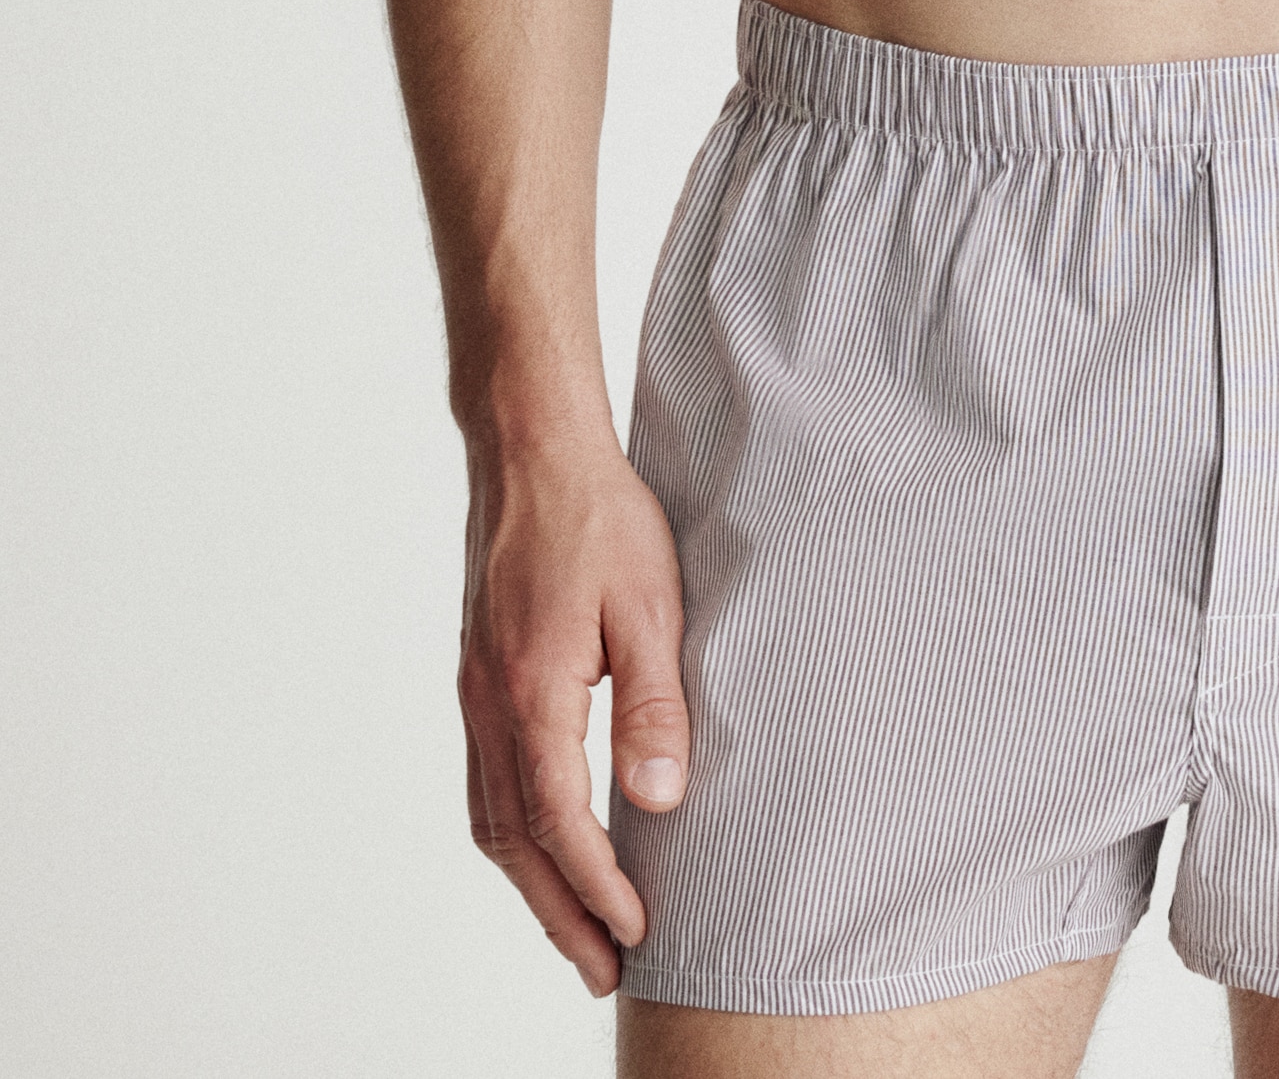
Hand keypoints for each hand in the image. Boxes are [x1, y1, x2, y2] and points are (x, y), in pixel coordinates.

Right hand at [456, 423, 692, 994]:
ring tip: (579, 928)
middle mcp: (490, 704)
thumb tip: (659, 801)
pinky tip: (546, 845)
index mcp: (531, 691)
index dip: (598, 886)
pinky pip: (487, 780)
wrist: (532, 451)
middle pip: (516, 841)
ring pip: (492, 818)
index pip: (561, 822)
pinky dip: (515, 833)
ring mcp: (476, 692)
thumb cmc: (598, 517)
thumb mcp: (649, 605)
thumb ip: (653, 706)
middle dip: (560, 913)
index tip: (637, 932)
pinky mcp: (479, 676)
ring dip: (533, 882)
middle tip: (604, 970)